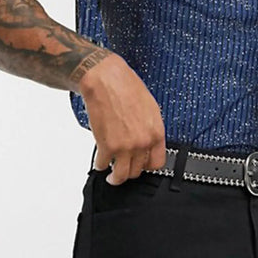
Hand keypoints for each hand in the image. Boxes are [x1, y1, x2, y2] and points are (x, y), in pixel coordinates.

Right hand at [78, 52, 166, 184]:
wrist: (106, 80)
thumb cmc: (127, 87)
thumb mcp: (150, 107)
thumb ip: (150, 128)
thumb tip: (147, 142)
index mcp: (156, 132)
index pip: (157, 163)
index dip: (147, 166)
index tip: (141, 165)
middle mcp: (143, 142)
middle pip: (138, 171)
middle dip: (130, 170)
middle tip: (123, 167)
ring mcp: (125, 147)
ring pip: (121, 175)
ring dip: (115, 177)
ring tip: (111, 175)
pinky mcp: (106, 146)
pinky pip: (103, 164)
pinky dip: (100, 164)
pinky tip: (100, 161)